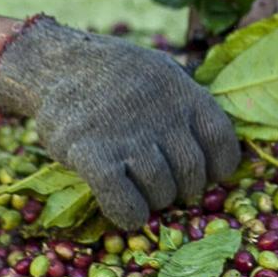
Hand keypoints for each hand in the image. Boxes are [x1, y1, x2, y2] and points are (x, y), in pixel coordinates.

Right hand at [0, 16, 240, 229]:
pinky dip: (129, 214)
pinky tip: (123, 207)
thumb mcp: (159, 72)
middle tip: (159, 182)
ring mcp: (130, 138)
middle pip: (192, 177)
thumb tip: (212, 146)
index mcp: (184, 95)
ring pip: (162, 195)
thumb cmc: (111, 73)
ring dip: (152, 202)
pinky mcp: (95, 157)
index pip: (223, 147)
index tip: (198, 172)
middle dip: (179, 189)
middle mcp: (163, 118)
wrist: (54, 62)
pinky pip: (126, 205)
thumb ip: (185, 104)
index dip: (215, 169)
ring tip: (135, 187)